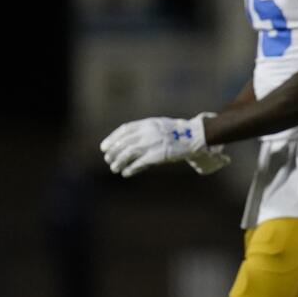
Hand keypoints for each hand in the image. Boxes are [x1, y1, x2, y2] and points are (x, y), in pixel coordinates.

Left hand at [101, 115, 219, 177]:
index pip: (124, 130)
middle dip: (113, 152)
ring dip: (119, 162)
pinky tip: (126, 173)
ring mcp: (152, 143)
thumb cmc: (177, 132)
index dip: (112, 139)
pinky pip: (139, 163)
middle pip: (124, 143)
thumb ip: (144, 131)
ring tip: (114, 168)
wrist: (194, 136)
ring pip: (128, 154)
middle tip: (108, 160)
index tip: (103, 147)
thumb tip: (126, 142)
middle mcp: (148, 132)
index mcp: (147, 123)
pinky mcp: (158, 155)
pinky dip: (131, 169)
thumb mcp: (159, 125)